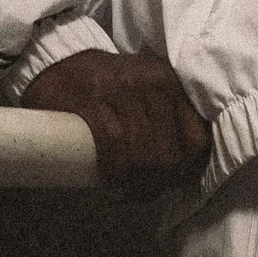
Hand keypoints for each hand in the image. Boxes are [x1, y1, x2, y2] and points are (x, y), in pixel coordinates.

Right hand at [19, 48, 210, 198]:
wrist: (60, 63)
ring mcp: (123, 89)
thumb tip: (190, 166)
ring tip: (126, 193)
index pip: (197, 140)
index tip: (172, 183)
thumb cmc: (110, 84)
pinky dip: (114, 171)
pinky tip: (110, 183)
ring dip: (134, 183)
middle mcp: (154, 83)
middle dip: (157, 183)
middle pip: (169, 154)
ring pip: (142, 153)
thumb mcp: (152, 90)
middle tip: (144, 192)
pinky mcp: (92, 98)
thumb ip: (173, 117)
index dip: (187, 170)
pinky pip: (113, 145)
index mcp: (174, 84)